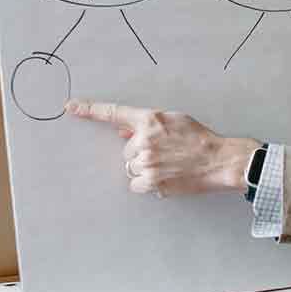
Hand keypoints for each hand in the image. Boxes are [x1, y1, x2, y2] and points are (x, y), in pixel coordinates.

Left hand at [65, 99, 258, 197]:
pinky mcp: (153, 183)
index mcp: (150, 120)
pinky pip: (137, 185)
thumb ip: (147, 125)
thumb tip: (122, 131)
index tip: (70, 107)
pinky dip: (148, 184)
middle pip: (126, 151)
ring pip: (131, 168)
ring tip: (169, 166)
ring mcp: (148, 163)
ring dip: (145, 169)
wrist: (220, 160)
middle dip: (141, 153)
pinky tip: (167, 177)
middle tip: (165, 154)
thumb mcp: (175, 121)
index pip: (113, 113)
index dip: (89, 110)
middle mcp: (145, 141)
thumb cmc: (200, 139)